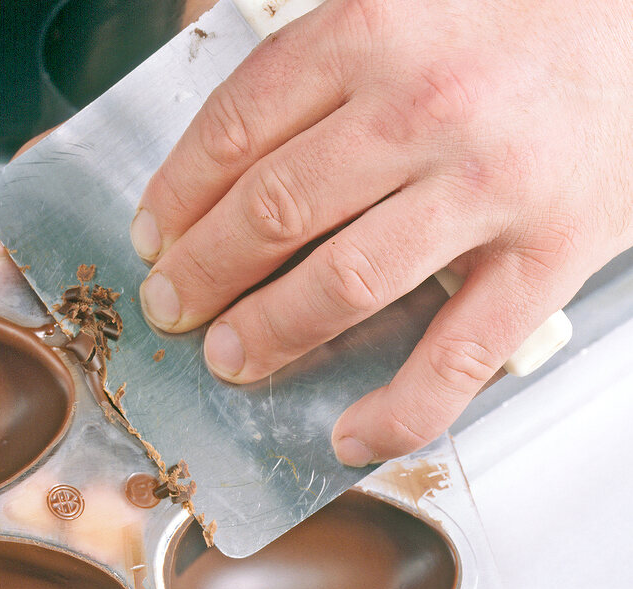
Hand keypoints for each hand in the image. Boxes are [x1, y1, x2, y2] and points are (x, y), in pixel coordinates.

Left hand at [133, 0, 632, 464]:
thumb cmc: (521, 21)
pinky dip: (395, 411)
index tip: (152, 236)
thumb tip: (228, 161)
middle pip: (273, 211)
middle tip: (169, 307)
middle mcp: (424, 107)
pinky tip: (347, 435)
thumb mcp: (408, 4)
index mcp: (376, 30)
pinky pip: (453, 356)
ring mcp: (487, 188)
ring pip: (342, 284)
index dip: (178, 193)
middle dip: (200, 272)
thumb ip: (324, 70)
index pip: (238, 126)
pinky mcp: (546, 258)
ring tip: (228, 359)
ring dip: (268, 334)